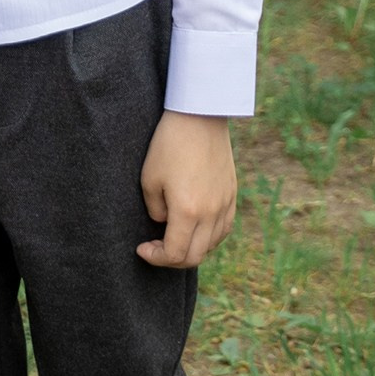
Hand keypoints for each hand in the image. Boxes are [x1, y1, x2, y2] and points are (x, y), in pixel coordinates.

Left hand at [138, 112, 237, 268]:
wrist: (199, 117)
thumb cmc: (169, 144)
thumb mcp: (150, 179)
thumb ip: (156, 211)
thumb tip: (164, 223)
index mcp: (188, 211)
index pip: (175, 254)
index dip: (157, 258)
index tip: (142, 248)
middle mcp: (211, 213)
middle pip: (195, 256)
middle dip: (172, 259)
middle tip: (155, 247)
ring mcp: (225, 205)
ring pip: (211, 245)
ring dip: (191, 248)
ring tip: (174, 237)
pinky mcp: (232, 195)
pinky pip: (223, 229)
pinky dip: (208, 237)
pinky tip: (195, 228)